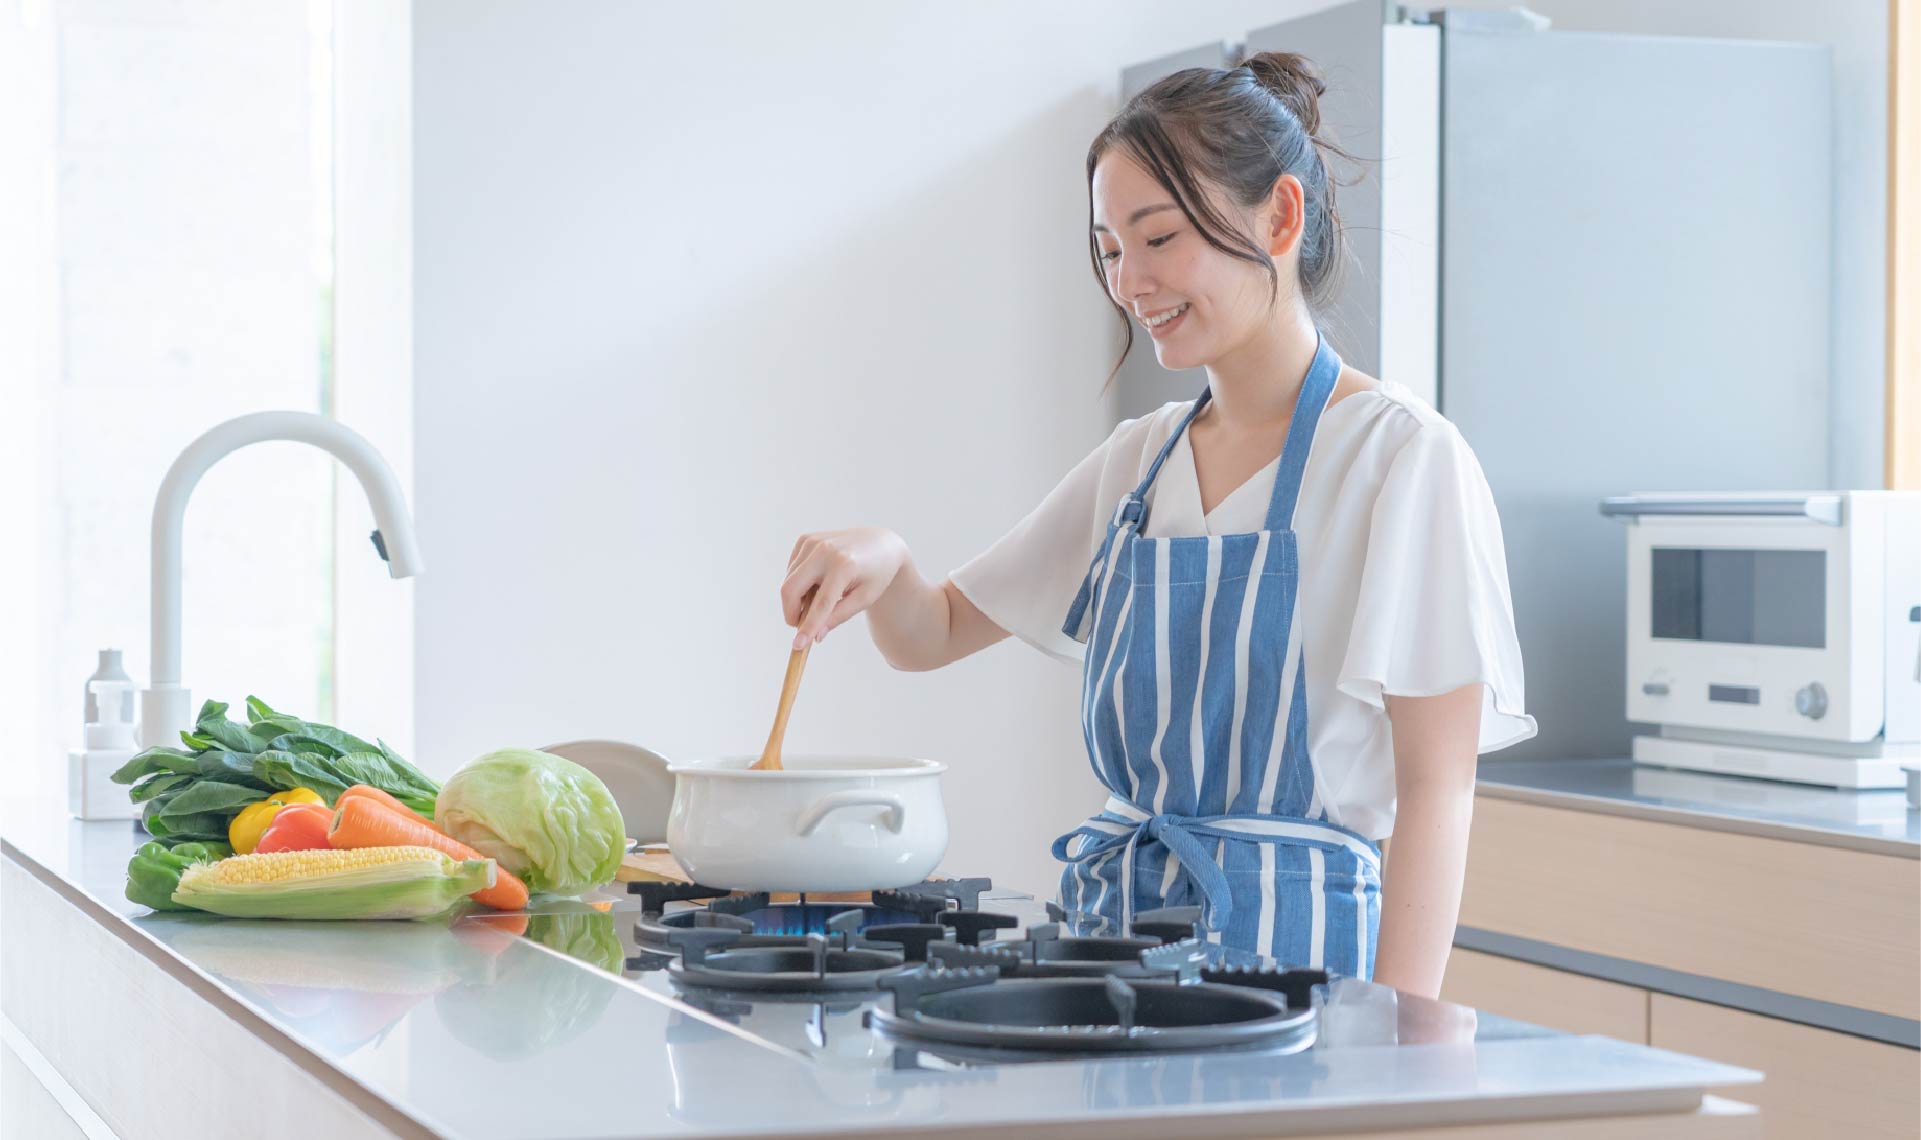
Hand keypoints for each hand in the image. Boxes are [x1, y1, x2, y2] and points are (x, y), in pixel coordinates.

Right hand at [781, 528, 909, 648]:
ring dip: (797, 598)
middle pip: (791, 589)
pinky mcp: (805, 539)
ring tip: (821, 598)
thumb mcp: (865, 598)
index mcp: (844, 565)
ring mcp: (812, 542)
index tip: (798, 646)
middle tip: (801, 625)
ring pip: (788, 581)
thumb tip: (816, 635)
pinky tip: (818, 582)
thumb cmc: (876, 574)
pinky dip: (799, 583)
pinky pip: (791, 570)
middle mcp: (825, 550)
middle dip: (791, 612)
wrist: (880, 544)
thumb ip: (839, 616)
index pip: (821, 603)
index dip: (808, 627)